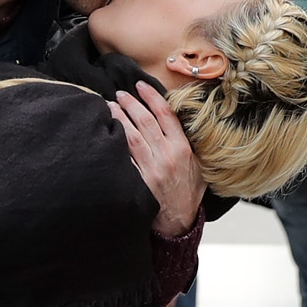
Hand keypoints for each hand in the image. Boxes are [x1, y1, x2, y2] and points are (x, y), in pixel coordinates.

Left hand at [112, 82, 203, 235]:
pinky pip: (124, 156)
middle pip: (145, 121)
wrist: (179, 222)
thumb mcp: (198, 166)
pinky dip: (115, 142)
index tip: (141, 85)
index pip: (165, 114)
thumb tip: (176, 121)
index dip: (151, 96)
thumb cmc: (188, 193)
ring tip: (109, 106)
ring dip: (119, 117)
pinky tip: (108, 132)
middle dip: (131, 103)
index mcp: (182, 148)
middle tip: (120, 93)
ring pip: (131, 135)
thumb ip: (188, 144)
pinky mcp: (138, 180)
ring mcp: (151, 168)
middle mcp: (166, 156)